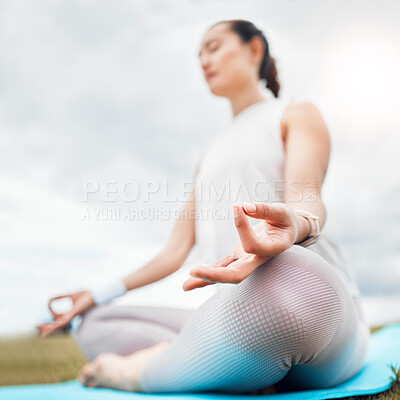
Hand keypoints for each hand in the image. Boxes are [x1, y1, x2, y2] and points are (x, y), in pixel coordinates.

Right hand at [35, 291, 94, 337]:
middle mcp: (71, 317)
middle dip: (47, 327)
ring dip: (50, 328)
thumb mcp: (71, 296)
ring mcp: (72, 316)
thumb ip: (61, 296)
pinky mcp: (74, 314)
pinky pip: (63, 321)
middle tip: (37, 328)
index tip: (45, 313)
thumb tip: (51, 298)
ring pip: (59, 325)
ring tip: (42, 333)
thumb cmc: (86, 295)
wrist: (95, 295)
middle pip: (57, 325)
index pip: (57, 320)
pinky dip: (56, 325)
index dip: (50, 320)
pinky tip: (50, 328)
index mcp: (70, 314)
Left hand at [183, 201, 300, 289]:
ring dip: (206, 279)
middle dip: (216, 275)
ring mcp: (247, 261)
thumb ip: (264, 210)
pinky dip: (207, 273)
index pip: (252, 246)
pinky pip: (222, 266)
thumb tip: (244, 206)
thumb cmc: (286, 220)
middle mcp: (258, 260)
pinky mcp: (238, 257)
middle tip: (194, 271)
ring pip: (226, 275)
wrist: (289, 232)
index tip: (238, 207)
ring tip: (184, 286)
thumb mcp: (281, 212)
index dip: (242, 227)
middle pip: (237, 275)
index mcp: (272, 249)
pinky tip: (190, 281)